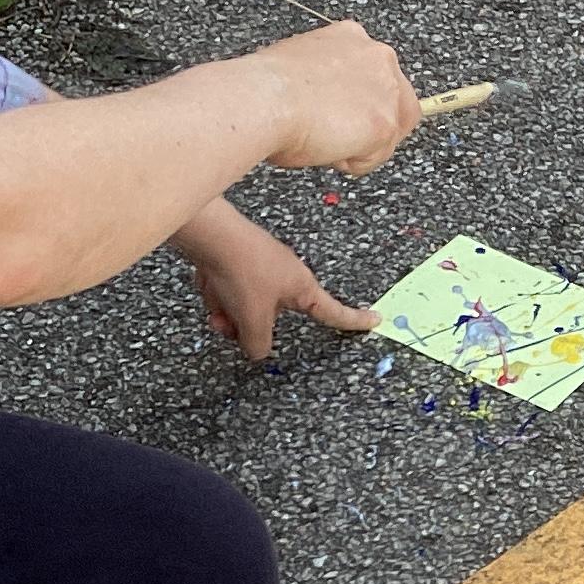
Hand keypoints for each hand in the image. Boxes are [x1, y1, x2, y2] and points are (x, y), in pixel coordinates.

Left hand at [173, 196, 377, 360]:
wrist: (210, 233)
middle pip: (273, 316)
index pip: (334, 311)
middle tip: (229, 326)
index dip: (354, 320)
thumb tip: (257, 351)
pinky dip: (219, 293)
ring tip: (215, 303)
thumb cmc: (241, 271)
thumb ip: (258, 344)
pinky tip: (208, 285)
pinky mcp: (240, 259)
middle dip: (247, 324)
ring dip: (229, 310)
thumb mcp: (253, 319)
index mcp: (303, 287)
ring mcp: (263, 265)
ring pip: (248, 304)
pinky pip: (233, 288)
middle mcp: (287, 275)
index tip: (374, 320)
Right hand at [254, 19, 419, 175]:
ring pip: (389, 134)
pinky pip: (374, 156)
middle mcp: (377, 57)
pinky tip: (326, 149)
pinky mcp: (384, 123)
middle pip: (399, 103)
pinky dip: (351, 162)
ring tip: (323, 141)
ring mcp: (385, 90)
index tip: (350, 118)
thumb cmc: (266, 87)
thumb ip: (327, 81)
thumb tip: (327, 104)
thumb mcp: (299, 68)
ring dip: (358, 147)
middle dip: (374, 128)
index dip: (365, 104)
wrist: (263, 99)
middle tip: (342, 139)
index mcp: (352, 37)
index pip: (379, 75)